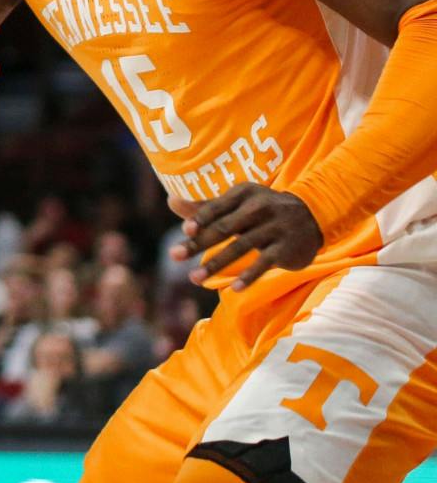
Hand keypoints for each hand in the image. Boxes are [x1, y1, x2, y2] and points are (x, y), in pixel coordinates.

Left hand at [171, 186, 324, 289]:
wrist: (312, 216)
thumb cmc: (263, 209)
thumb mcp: (239, 202)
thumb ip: (206, 206)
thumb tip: (171, 201)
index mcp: (244, 193)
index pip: (218, 207)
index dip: (201, 219)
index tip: (185, 232)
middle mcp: (259, 208)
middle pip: (224, 228)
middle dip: (198, 243)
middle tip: (174, 256)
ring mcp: (274, 228)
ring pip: (240, 248)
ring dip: (215, 264)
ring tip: (194, 278)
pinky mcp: (286, 248)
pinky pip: (264, 264)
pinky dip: (249, 276)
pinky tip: (234, 289)